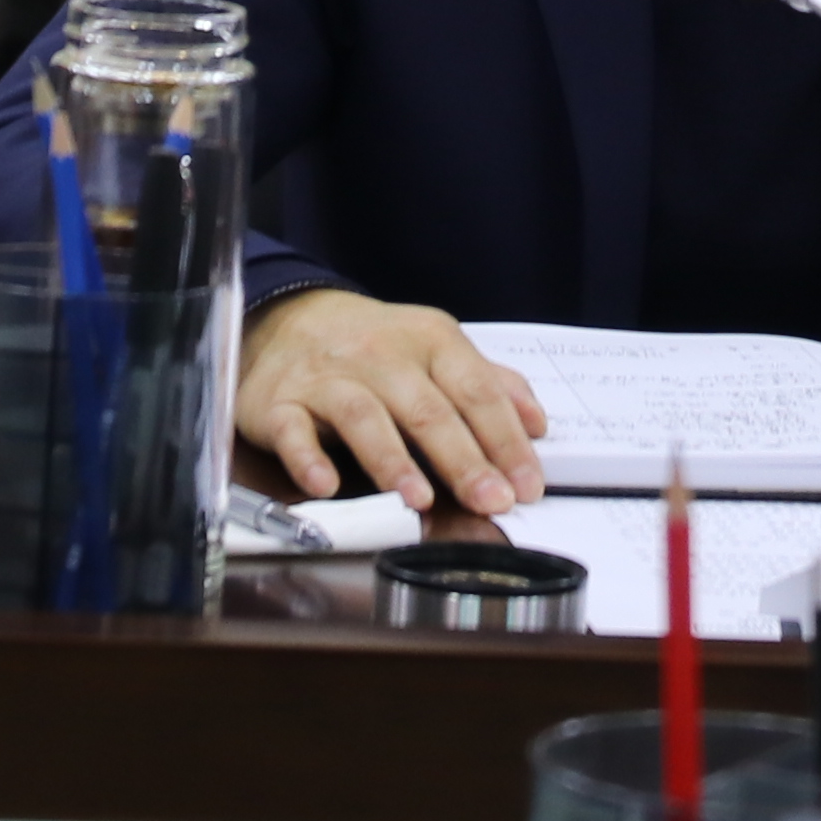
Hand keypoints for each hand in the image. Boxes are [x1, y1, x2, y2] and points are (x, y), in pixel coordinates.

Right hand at [239, 289, 545, 513]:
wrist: (288, 320)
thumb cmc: (376, 349)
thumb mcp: (436, 351)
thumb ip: (488, 385)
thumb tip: (538, 425)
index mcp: (429, 340)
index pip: (476, 390)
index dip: (505, 439)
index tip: (527, 485)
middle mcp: (381, 355)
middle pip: (426, 408)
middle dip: (463, 458)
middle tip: (490, 500)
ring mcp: (329, 378)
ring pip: (364, 416)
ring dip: (392, 459)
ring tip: (418, 499)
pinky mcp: (281, 403)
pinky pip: (294, 430)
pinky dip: (308, 458)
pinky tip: (326, 485)